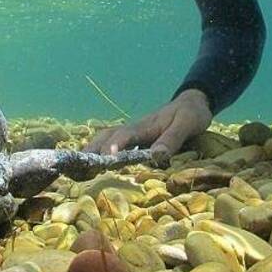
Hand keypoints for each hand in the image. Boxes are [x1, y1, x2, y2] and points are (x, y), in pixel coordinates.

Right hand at [86, 89, 212, 161]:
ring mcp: (133, 133)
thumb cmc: (190, 114)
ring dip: (92, 151)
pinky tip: (96, 166)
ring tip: (80, 168)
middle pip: (107, 136)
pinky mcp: (135, 138)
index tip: (106, 158)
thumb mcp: (186, 125)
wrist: (192, 103)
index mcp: (145, 126)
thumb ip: (172, 139)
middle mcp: (134, 129)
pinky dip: (101, 152)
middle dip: (92, 149)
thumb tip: (156, 156)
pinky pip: (114, 144)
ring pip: (106, 138)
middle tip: (79, 166)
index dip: (115, 145)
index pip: (125, 135)